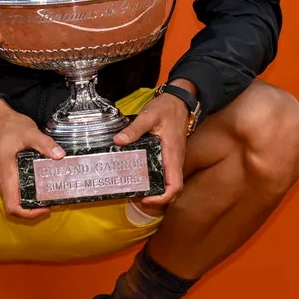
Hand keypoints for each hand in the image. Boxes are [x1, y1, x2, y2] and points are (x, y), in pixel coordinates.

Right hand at [0, 100, 63, 219]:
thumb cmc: (8, 126)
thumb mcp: (29, 132)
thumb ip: (45, 144)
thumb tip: (60, 156)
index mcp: (6, 174)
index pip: (12, 206)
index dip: (28, 213)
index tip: (44, 208)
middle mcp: (2, 179)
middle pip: (13, 206)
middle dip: (32, 209)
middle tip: (50, 202)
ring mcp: (2, 177)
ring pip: (13, 198)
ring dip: (29, 201)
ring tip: (46, 195)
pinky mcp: (4, 172)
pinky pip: (13, 189)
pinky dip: (25, 192)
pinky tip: (38, 184)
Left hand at [112, 86, 191, 210]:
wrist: (180, 100)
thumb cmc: (167, 107)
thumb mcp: (149, 116)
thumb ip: (134, 129)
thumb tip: (119, 141)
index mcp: (172, 155)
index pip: (175, 186)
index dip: (162, 198)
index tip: (146, 199)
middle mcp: (176, 160)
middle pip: (172, 189)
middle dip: (157, 198)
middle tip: (137, 196)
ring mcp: (174, 158)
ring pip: (169, 182)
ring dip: (156, 189)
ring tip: (136, 187)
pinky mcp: (170, 155)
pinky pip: (166, 173)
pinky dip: (155, 179)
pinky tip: (140, 174)